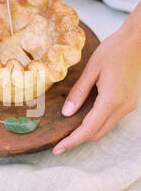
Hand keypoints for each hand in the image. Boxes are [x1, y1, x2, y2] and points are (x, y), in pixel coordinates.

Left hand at [53, 3, 140, 154]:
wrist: (137, 41)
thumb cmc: (114, 50)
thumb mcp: (91, 70)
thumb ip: (78, 93)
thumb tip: (66, 113)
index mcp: (111, 100)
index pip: (88, 129)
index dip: (72, 141)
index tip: (57, 149)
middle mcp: (122, 107)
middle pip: (97, 134)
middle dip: (77, 141)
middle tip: (59, 144)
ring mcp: (128, 106)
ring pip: (104, 129)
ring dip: (87, 134)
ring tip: (68, 134)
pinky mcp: (129, 102)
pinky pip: (110, 120)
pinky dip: (96, 124)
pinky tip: (83, 120)